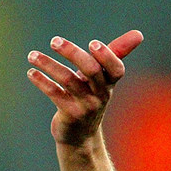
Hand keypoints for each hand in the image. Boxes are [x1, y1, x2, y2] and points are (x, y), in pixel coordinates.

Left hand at [26, 30, 143, 145]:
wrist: (80, 136)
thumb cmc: (91, 99)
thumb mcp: (102, 79)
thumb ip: (114, 54)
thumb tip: (139, 34)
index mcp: (109, 84)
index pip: (116, 69)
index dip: (107, 56)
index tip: (93, 43)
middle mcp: (100, 95)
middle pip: (90, 70)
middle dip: (72, 53)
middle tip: (54, 41)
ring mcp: (84, 106)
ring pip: (67, 80)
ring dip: (48, 64)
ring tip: (32, 55)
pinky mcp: (68, 114)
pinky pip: (54, 93)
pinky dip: (41, 81)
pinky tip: (31, 72)